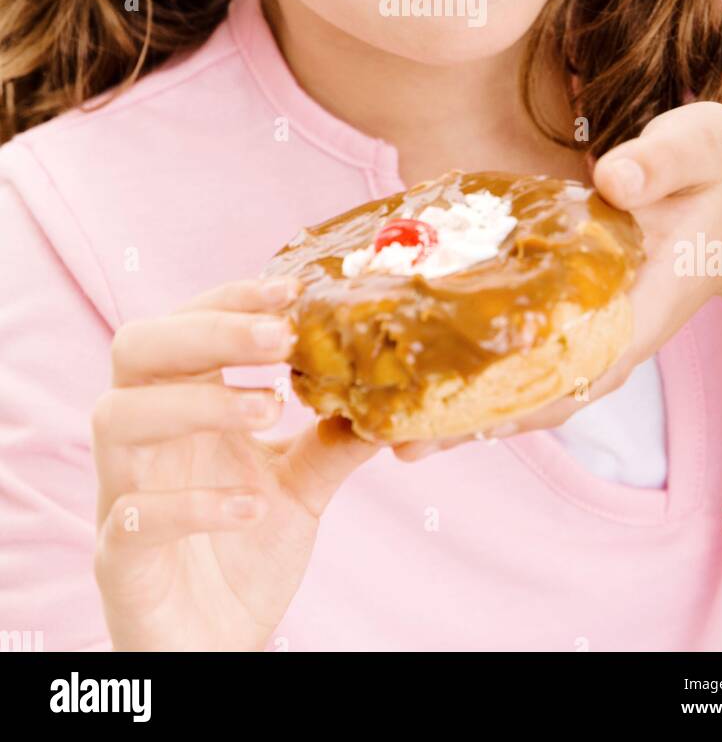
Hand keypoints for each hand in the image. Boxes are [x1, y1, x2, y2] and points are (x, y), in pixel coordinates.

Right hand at [92, 275, 381, 650]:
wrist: (218, 647)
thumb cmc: (245, 553)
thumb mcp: (302, 486)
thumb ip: (334, 438)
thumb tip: (389, 391)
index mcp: (181, 406)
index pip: (185, 325)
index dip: (230, 299)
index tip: (292, 290)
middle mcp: (142, 439)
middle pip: (135, 348)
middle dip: (207, 331)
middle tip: (280, 336)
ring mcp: (120, 494)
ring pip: (116, 417)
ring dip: (195, 403)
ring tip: (268, 411)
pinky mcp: (118, 559)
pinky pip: (131, 516)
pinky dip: (192, 504)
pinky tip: (251, 506)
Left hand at [394, 101, 721, 460]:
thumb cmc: (712, 171)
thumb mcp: (696, 150)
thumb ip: (659, 163)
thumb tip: (614, 179)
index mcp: (645, 303)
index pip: (585, 366)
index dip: (527, 398)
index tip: (468, 422)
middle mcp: (615, 332)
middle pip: (543, 395)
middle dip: (473, 422)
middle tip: (396, 444)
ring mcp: (594, 332)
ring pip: (527, 387)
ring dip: (464, 412)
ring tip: (388, 432)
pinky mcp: (575, 318)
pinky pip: (523, 358)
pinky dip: (476, 374)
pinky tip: (420, 380)